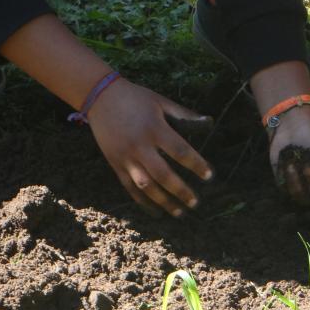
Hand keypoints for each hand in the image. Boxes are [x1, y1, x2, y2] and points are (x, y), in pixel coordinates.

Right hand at [86, 78, 213, 216]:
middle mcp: (140, 146)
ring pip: (145, 185)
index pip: (180, 151)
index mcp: (155, 129)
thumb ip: (184, 114)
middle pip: (163, 174)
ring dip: (163, 201)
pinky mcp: (115, 164)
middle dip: (180, 190)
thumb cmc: (136, 98)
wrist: (100, 97)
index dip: (196, 164)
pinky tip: (155, 211)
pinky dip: (142, 201)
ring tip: (179, 212)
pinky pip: (129, 187)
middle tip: (195, 202)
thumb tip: (209, 120)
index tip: (209, 176)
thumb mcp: (161, 102)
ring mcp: (125, 157)